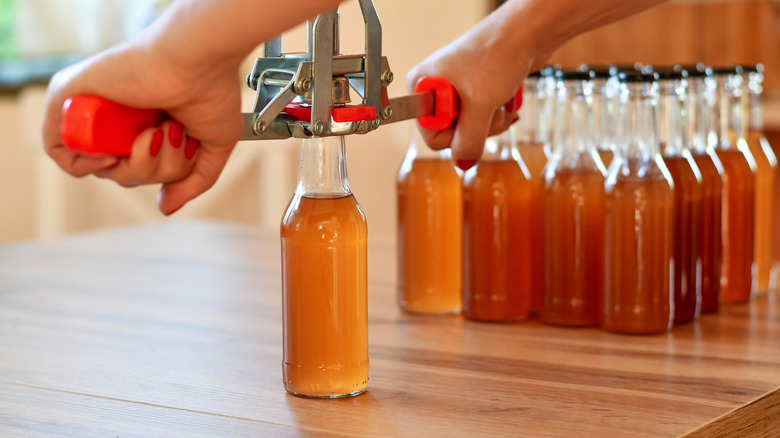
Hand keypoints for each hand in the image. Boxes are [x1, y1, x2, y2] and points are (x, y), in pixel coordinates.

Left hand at [42, 38, 243, 214]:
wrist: (200, 60)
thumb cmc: (213, 91)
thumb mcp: (213, 148)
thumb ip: (193, 182)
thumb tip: (165, 208)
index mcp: (147, 125)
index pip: (140, 168)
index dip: (161, 172)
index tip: (185, 146)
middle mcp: (119, 117)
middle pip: (123, 174)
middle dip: (156, 168)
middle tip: (174, 135)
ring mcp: (94, 109)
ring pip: (101, 169)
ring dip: (138, 164)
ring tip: (159, 131)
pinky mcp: (69, 99)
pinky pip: (60, 150)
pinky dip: (83, 164)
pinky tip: (114, 154)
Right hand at [406, 9, 550, 168]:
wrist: (526, 32)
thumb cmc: (497, 53)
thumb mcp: (480, 105)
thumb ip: (469, 141)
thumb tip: (463, 164)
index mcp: (422, 87)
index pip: (431, 136)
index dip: (456, 134)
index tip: (471, 118)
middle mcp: (434, 88)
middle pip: (453, 134)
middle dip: (479, 128)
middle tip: (491, 108)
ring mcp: (454, 89)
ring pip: (471, 128)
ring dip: (492, 120)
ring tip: (500, 99)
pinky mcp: (473, 90)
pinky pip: (483, 117)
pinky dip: (497, 111)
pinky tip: (506, 97)